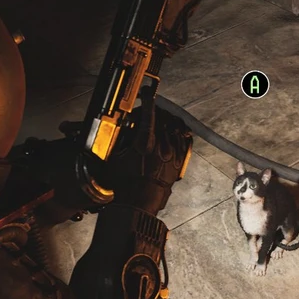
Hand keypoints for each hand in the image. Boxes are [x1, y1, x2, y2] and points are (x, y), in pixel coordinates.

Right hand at [104, 102, 192, 216]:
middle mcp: (161, 146)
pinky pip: (184, 141)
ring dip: (169, 120)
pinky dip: (180, 132)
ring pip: (176, 127)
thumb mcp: (114, 158)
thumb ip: (119, 139)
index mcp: (145, 142)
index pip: (150, 113)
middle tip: (151, 110)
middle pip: (165, 118)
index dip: (148, 99)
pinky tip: (175, 131)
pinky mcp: (178, 163)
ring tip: (163, 119)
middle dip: (158, 110)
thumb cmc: (125, 185)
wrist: (139, 204)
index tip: (147, 94)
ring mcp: (172, 154)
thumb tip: (119, 127)